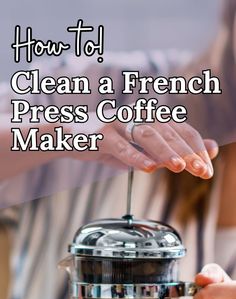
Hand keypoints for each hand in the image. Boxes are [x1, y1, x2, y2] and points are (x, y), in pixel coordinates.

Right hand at [98, 120, 218, 178]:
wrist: (71, 135)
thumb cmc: (109, 143)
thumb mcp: (142, 149)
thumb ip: (172, 150)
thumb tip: (208, 151)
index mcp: (151, 119)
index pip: (182, 131)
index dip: (197, 149)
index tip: (207, 169)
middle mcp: (138, 117)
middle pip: (169, 132)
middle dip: (187, 153)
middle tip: (201, 172)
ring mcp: (119, 123)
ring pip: (148, 135)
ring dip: (165, 151)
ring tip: (179, 167)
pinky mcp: (102, 135)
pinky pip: (121, 147)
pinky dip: (135, 157)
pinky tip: (148, 168)